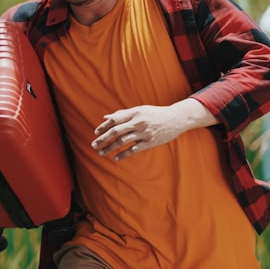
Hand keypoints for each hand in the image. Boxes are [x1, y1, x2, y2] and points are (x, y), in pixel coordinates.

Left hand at [91, 99, 216, 160]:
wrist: (176, 118)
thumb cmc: (155, 114)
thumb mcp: (139, 110)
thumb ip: (122, 114)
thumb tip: (105, 117)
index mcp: (134, 112)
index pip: (114, 119)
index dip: (103, 126)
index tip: (95, 133)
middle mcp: (138, 122)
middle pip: (115, 131)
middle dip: (102, 139)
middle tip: (93, 146)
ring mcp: (144, 133)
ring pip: (122, 141)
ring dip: (110, 148)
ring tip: (101, 153)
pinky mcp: (150, 142)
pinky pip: (133, 150)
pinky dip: (123, 154)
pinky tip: (115, 158)